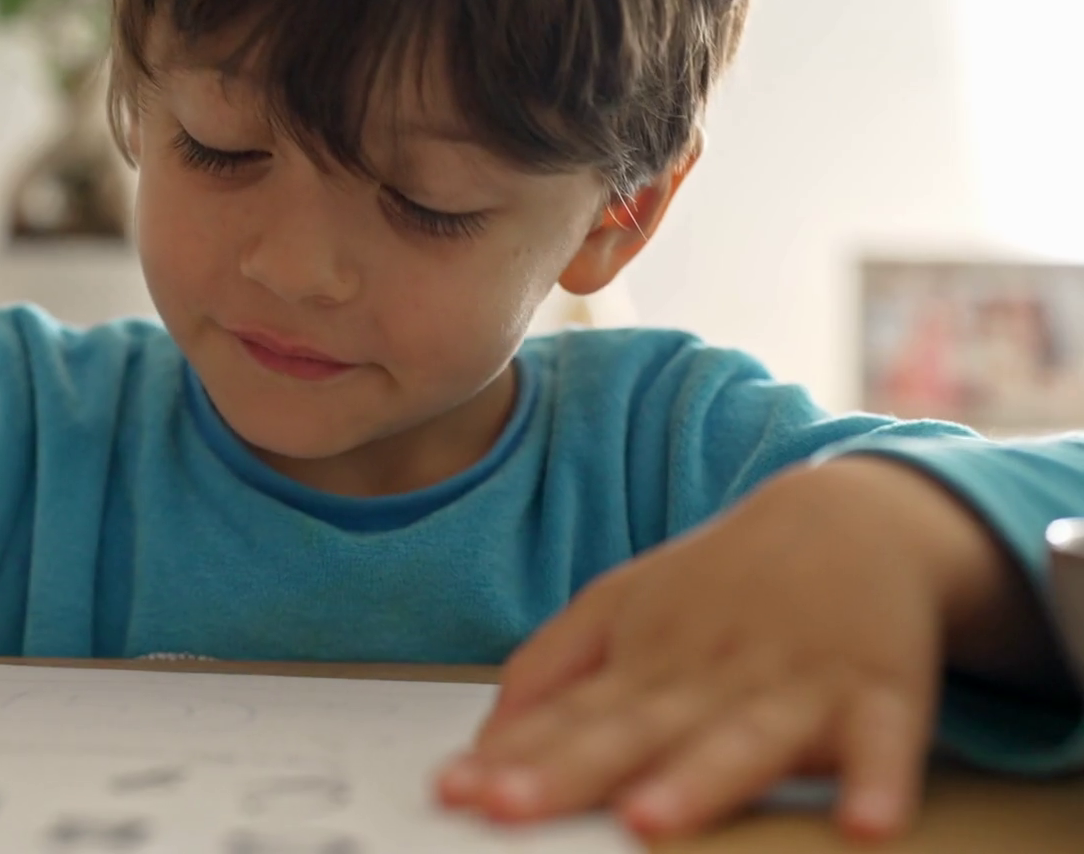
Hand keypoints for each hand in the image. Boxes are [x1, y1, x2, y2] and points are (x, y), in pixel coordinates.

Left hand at [435, 457, 1016, 841]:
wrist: (852, 515)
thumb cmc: (723, 584)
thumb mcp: (623, 607)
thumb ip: (551, 669)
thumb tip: (482, 739)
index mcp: (644, 661)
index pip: (566, 718)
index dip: (510, 757)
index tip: (453, 791)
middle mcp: (709, 676)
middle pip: (633, 733)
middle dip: (570, 774)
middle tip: (506, 807)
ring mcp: (794, 686)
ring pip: (742, 742)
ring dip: (697, 783)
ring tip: (650, 820)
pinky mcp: (882, 695)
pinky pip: (885, 745)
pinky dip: (880, 781)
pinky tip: (866, 823)